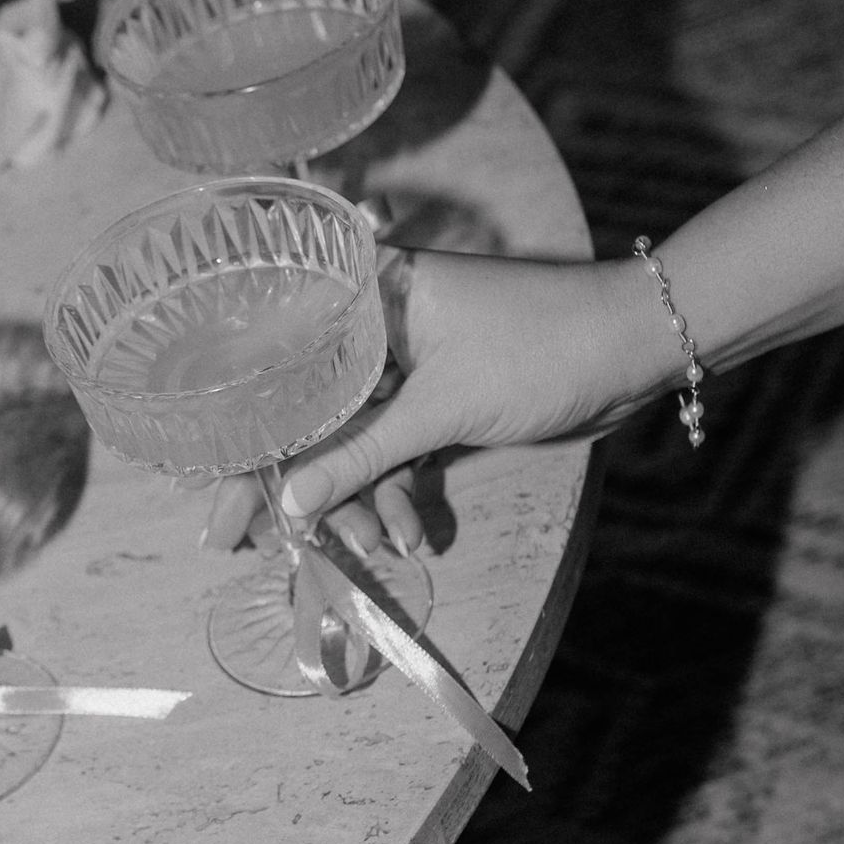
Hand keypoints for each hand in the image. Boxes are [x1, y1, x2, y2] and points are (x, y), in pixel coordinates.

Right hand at [205, 248, 663, 552]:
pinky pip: (395, 449)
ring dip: (358, 499)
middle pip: (305, 411)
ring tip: (371, 549)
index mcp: (363, 293)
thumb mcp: (442, 407)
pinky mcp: (438, 397)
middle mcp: (373, 323)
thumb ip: (361, 456)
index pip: (275, 365)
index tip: (207, 494)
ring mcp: (406, 363)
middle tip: (248, 544)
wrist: (636, 347)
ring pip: (352, 440)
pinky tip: (411, 536)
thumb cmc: (541, 346)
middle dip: (289, 484)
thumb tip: (288, 504)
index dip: (238, 435)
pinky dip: (399, 491)